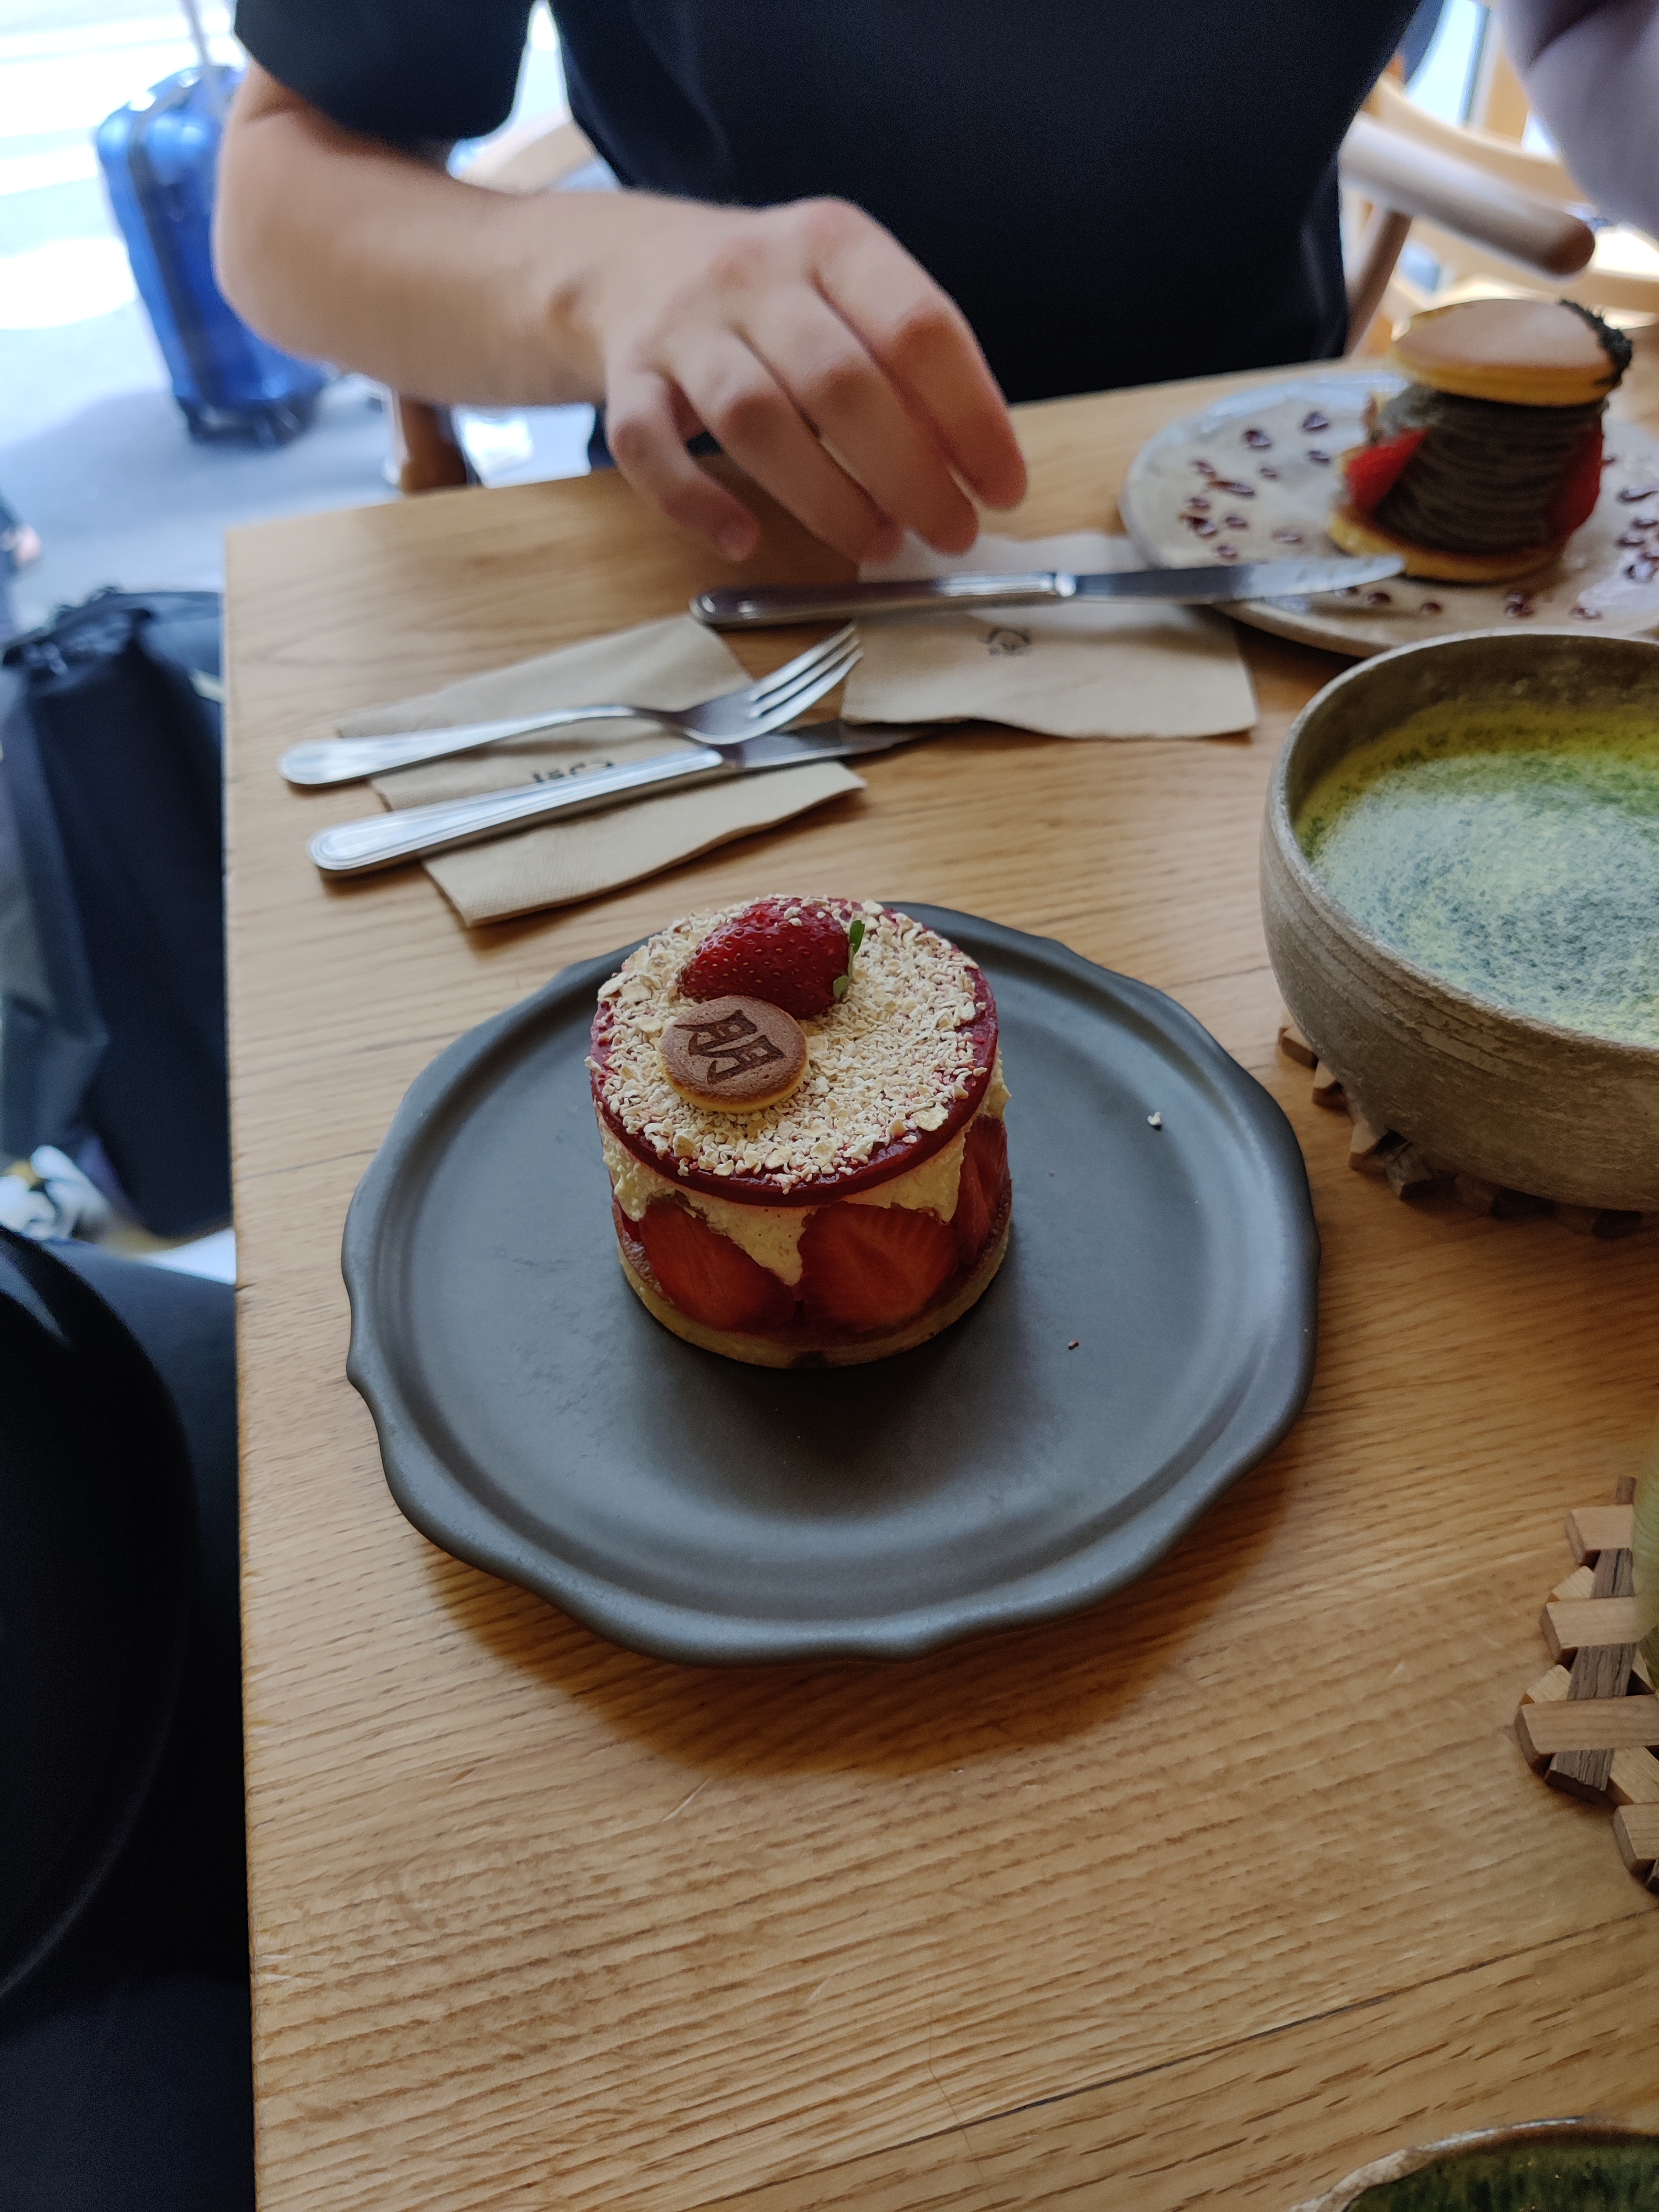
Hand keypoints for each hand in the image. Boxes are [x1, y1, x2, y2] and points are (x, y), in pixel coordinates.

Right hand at [567, 194, 1027, 562]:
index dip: (971, 417)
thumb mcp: (847, 293)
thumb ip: (905, 361)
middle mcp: (754, 274)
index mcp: (831, 244)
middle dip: (910, 473)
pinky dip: (696, 502)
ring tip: (876, 546)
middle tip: (951, 534)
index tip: (1004, 488)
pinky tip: (742, 541)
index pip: (919, 328)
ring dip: (825, 498)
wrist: (632, 263)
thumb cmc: (771, 300)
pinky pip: (648, 448)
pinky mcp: (626, 378)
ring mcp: (683, 327)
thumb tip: (974, 463)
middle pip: (841, 382)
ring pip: (755, 419)